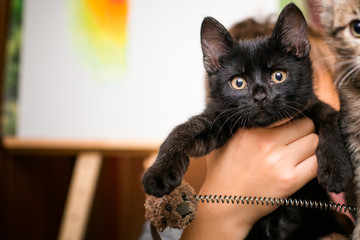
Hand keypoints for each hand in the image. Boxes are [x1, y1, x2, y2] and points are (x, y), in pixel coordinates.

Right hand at [181, 118, 317, 238]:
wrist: (224, 204)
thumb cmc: (222, 173)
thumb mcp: (224, 142)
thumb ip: (240, 126)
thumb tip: (259, 114)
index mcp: (250, 130)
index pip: (287, 113)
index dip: (292, 118)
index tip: (292, 122)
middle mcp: (266, 142)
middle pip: (305, 125)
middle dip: (303, 131)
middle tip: (296, 140)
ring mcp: (280, 161)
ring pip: (314, 142)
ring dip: (309, 147)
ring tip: (298, 154)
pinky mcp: (290, 180)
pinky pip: (316, 164)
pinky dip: (313, 163)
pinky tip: (302, 166)